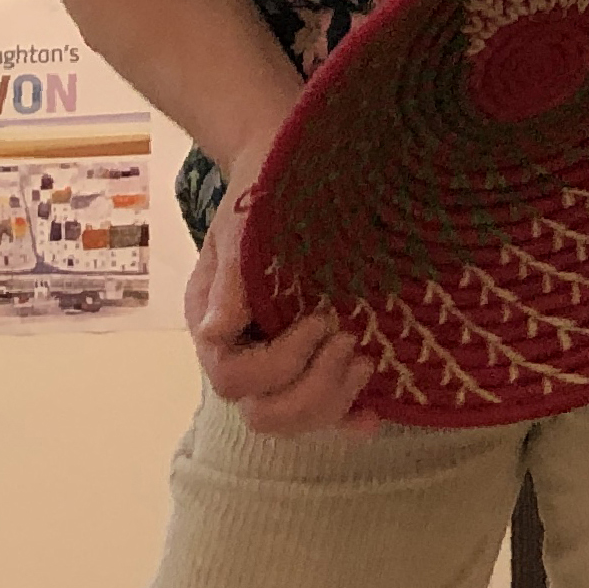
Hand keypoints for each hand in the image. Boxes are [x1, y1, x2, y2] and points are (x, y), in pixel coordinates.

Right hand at [188, 184, 376, 436]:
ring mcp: (275, 363)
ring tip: (365, 360)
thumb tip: (217, 331)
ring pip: (291, 418)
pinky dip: (346, 418)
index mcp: (215, 325)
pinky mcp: (311, 362)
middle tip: (348, 341)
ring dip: (332, 401)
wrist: (287, 169)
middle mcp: (241, 353)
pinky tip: (372, 416)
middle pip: (262, 412)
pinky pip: (323, 410)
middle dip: (310, 390)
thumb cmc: (261, 193)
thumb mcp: (241, 226)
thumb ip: (232, 278)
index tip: (321, 319)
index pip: (233, 377)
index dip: (279, 363)